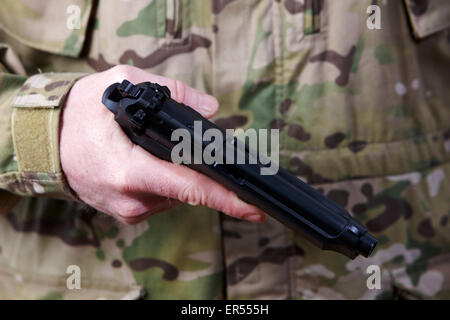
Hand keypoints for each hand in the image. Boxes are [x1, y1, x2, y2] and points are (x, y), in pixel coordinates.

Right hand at [60, 65, 266, 223]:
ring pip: (176, 194)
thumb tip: (210, 108)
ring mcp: (130, 210)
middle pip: (188, 189)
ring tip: (165, 151)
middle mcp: (132, 199)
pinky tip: (155, 164)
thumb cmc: (79, 114)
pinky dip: (167, 180)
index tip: (254, 208)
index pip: (191, 189)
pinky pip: (161, 197)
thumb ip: (171, 93)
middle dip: (204, 173)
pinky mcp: (128, 213)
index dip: (227, 199)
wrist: (45, 143)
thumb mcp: (121, 83)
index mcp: (131, 172)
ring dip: (182, 174)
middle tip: (206, 153)